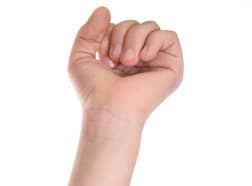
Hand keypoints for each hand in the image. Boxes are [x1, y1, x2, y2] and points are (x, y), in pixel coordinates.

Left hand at [69, 8, 182, 126]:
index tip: (102, 55)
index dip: (110, 33)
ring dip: (134, 38)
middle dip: (122, 34)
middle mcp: (139, 60)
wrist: (108, 109)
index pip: (120, 26)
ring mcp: (156, 63)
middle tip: (116, 59)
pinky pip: (169, 36)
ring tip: (127, 62)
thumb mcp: (80, 57)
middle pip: (135, 23)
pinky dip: (154, 42)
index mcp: (121, 57)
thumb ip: (88, 31)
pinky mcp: (171, 68)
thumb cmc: (94, 92)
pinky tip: (143, 58)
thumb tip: (105, 9)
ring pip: (151, 26)